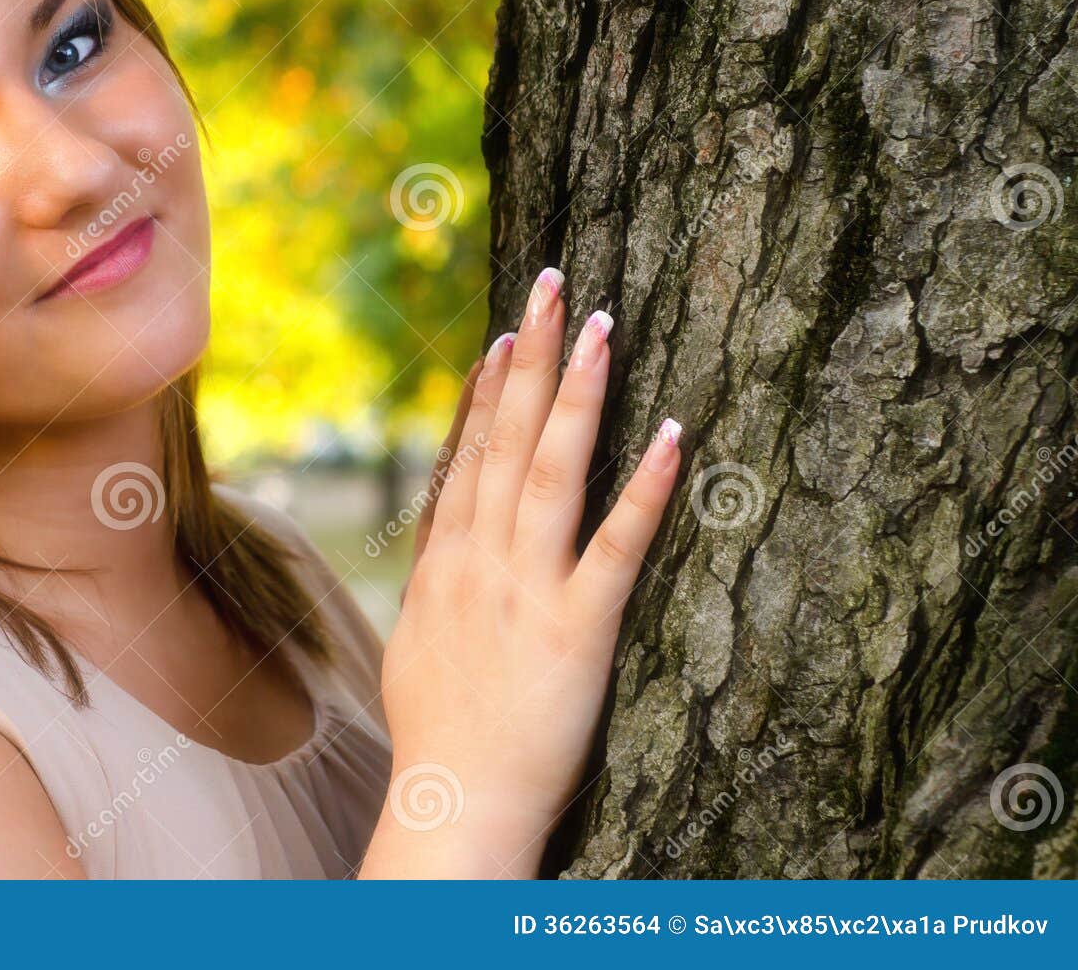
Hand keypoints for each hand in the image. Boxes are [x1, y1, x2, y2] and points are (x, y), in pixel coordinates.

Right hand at [362, 267, 683, 877]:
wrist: (451, 804)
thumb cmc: (436, 736)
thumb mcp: (416, 645)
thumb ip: (431, 585)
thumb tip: (440, 551)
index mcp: (445, 564)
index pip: (469, 457)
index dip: (489, 391)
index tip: (506, 335)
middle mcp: (481, 560)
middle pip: (508, 440)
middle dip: (531, 357)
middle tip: (553, 285)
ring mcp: (528, 589)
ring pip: (553, 472)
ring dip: (577, 395)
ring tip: (601, 327)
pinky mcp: (579, 627)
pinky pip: (617, 546)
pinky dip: (645, 488)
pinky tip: (673, 435)